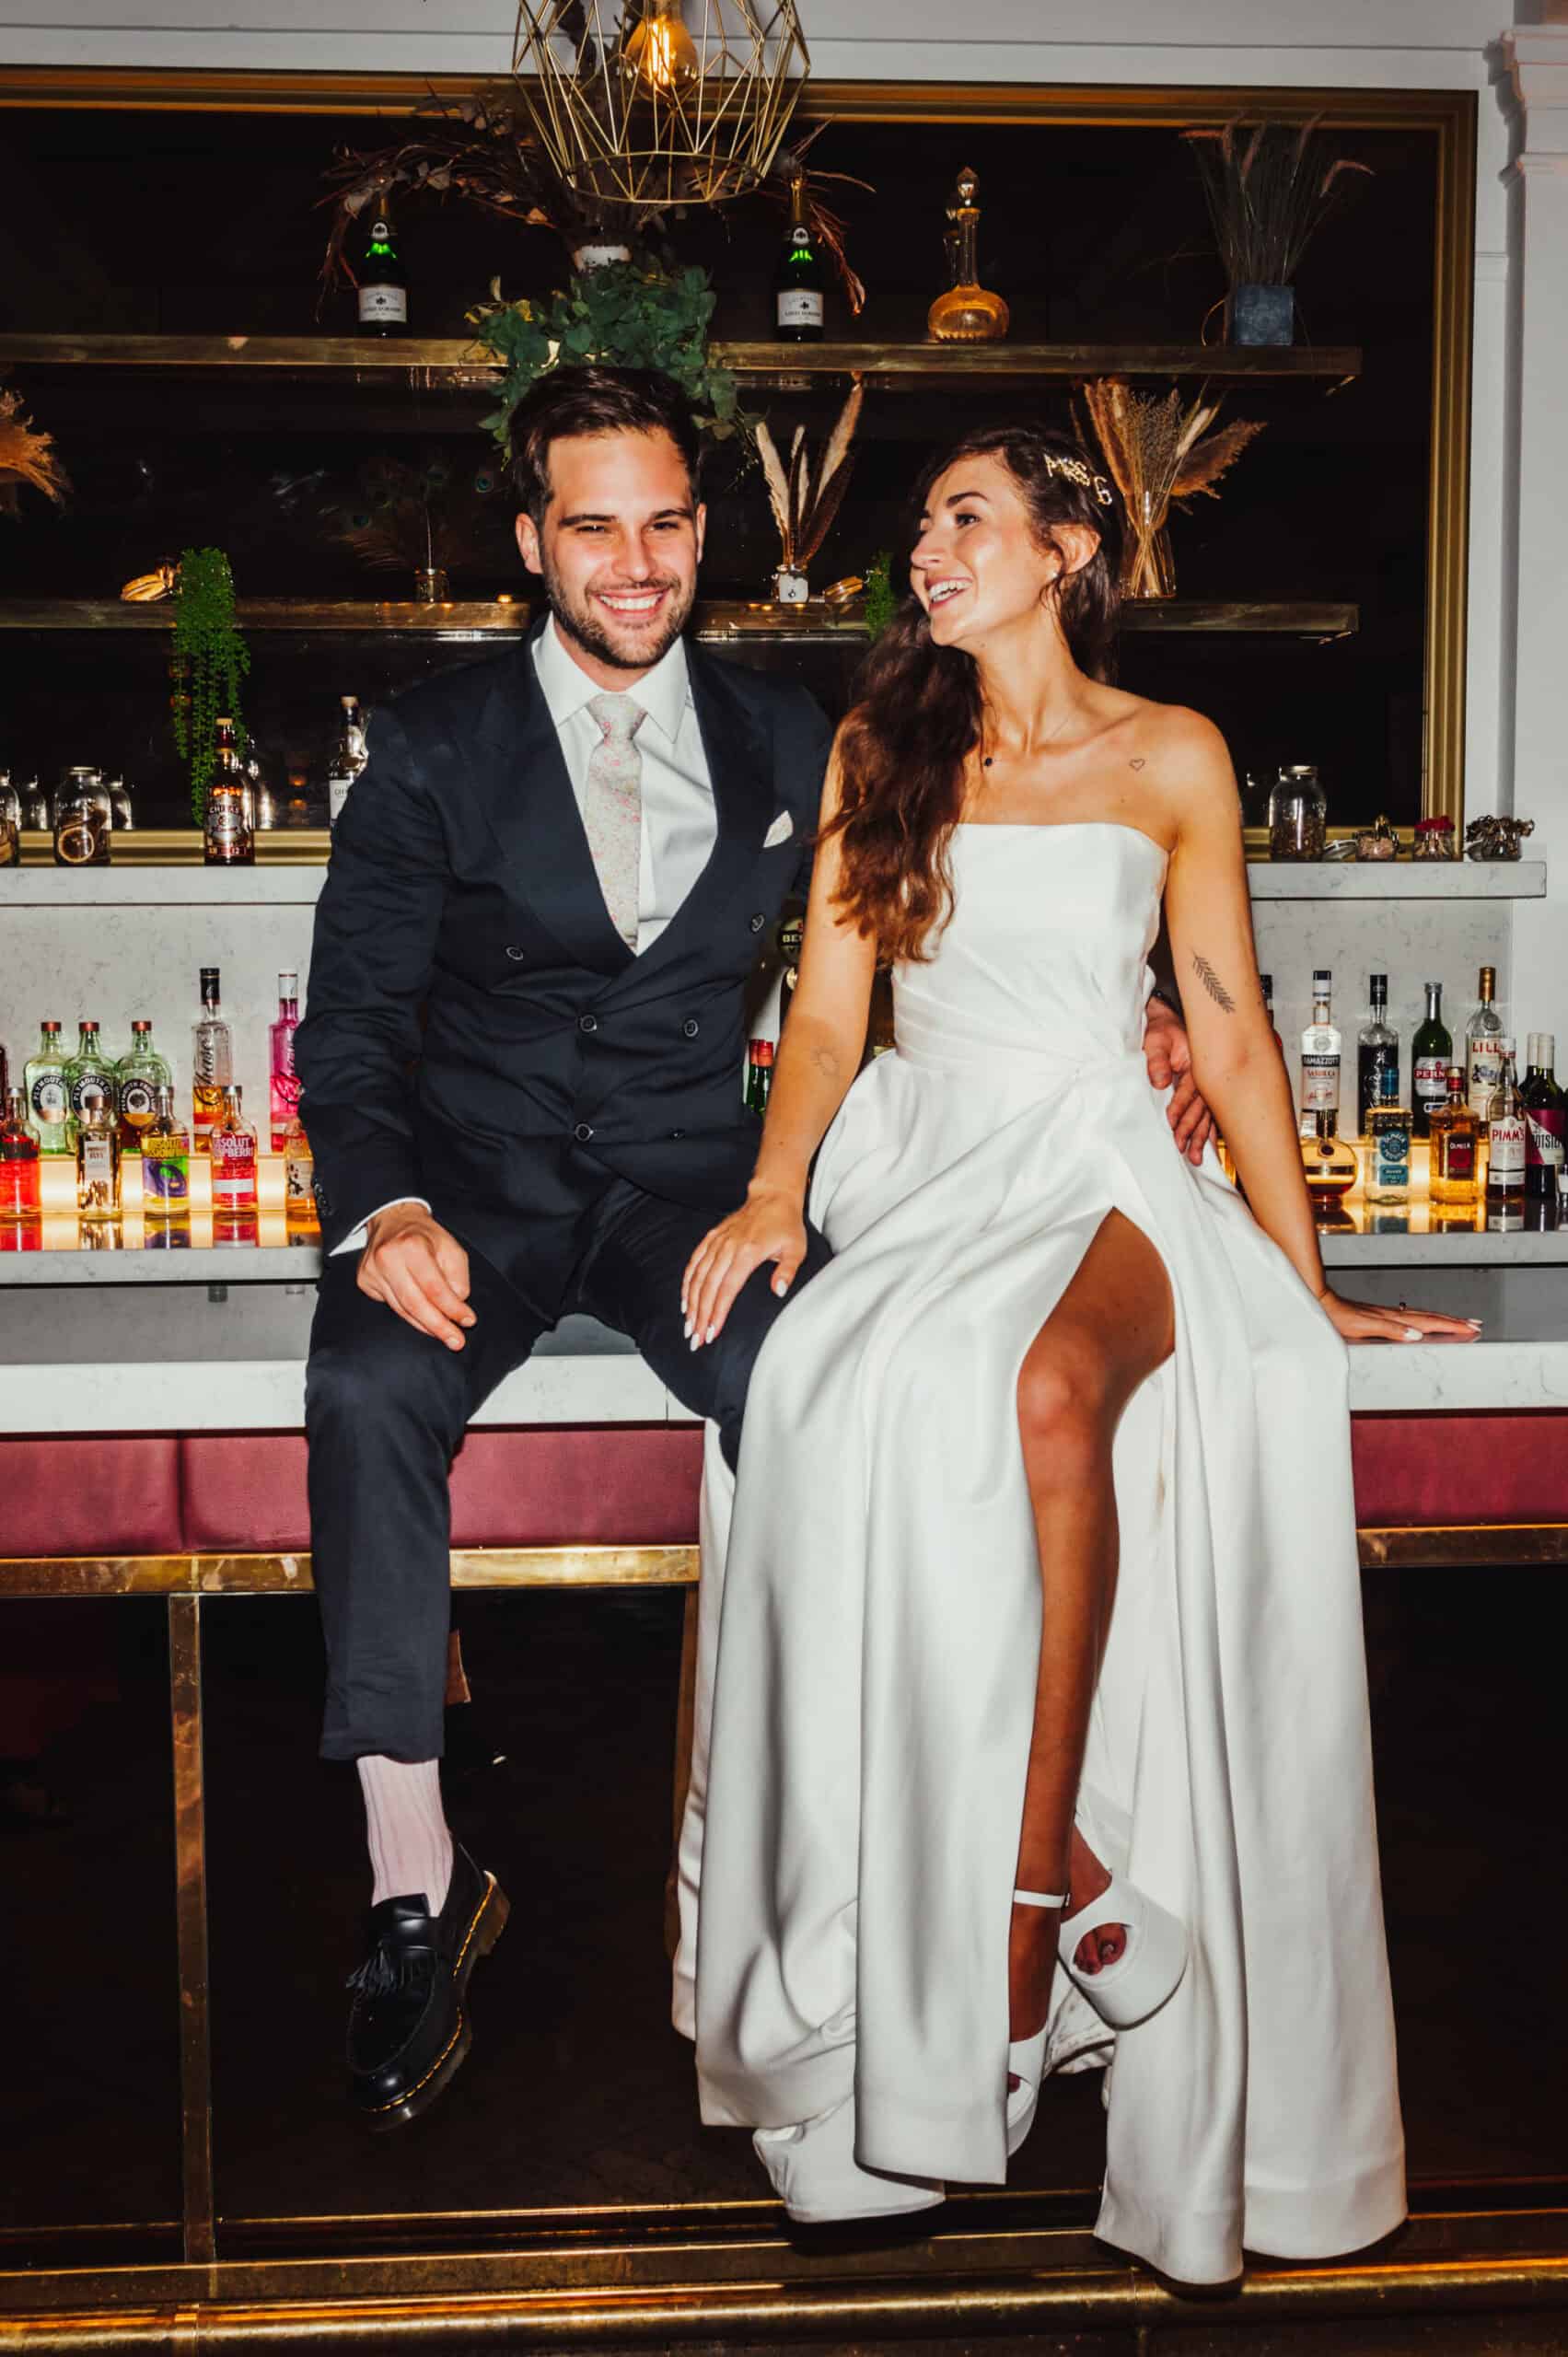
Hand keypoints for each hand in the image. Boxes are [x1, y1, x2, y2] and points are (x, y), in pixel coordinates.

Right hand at [359, 1203, 475, 1349]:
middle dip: (438, 1326)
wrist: (393, 1220)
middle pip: (415, 1304)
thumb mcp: (451, 1247)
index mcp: (411, 1246)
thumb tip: (456, 1304)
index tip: (467, 1321)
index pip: (434, 1287)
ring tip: (444, 1334)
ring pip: (402, 1309)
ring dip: (426, 1325)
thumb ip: (458, 1277)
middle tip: (456, 1340)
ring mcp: (372, 1271)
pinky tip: (423, 1318)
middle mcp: (387, 1258)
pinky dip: (410, 1315)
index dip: (452, 1308)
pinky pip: (391, 1306)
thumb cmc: (424, 1235)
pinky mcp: (364, 1281)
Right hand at [682, 1185, 807, 1348]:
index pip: (727, 1290)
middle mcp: (728, 1248)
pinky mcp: (712, 1238)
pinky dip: (687, 1281)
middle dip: (700, 1315)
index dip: (717, 1313)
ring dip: (691, 1302)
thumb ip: (787, 1271)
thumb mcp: (796, 1249)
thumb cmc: (785, 1225)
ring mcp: (718, 1242)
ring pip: (698, 1276)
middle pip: (708, 1287)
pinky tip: (684, 1299)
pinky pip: (694, 1261)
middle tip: (694, 1337)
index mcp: (747, 1253)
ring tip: (688, 1324)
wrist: (772, 1197)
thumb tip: (778, 1291)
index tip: (711, 1332)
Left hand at [1143, 997, 1215, 1165]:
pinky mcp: (1203, 1089)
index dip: (1180, 1107)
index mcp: (1196, 1063)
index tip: (1172, 1124)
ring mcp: (1206, 1084)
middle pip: (1202, 1107)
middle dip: (1194, 1130)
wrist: (1167, 1020)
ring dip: (1202, 1136)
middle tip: (1186, 1149)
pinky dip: (1208, 1130)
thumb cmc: (1161, 1029)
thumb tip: (1159, 1081)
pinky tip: (1207, 1145)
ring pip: (1208, 1114)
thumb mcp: (1155, 1039)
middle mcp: (1205, 1075)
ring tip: (1197, 1157)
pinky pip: (1209, 1113)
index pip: (1189, 1090)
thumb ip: (1156, 1060)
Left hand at [1318, 1290, 1482, 1344]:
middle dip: (1454, 1321)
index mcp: (1394, 1319)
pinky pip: (1410, 1317)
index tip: (1471, 1328)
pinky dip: (1424, 1319)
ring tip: (1459, 1321)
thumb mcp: (1364, 1327)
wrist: (1320, 1302)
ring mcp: (1387, 1314)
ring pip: (1422, 1315)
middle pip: (1431, 1317)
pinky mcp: (1379, 1315)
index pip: (1429, 1323)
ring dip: (1443, 1319)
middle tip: (1475, 1324)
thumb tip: (1416, 1336)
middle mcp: (1394, 1315)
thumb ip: (1391, 1330)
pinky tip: (1424, 1322)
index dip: (1451, 1326)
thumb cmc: (1338, 1317)